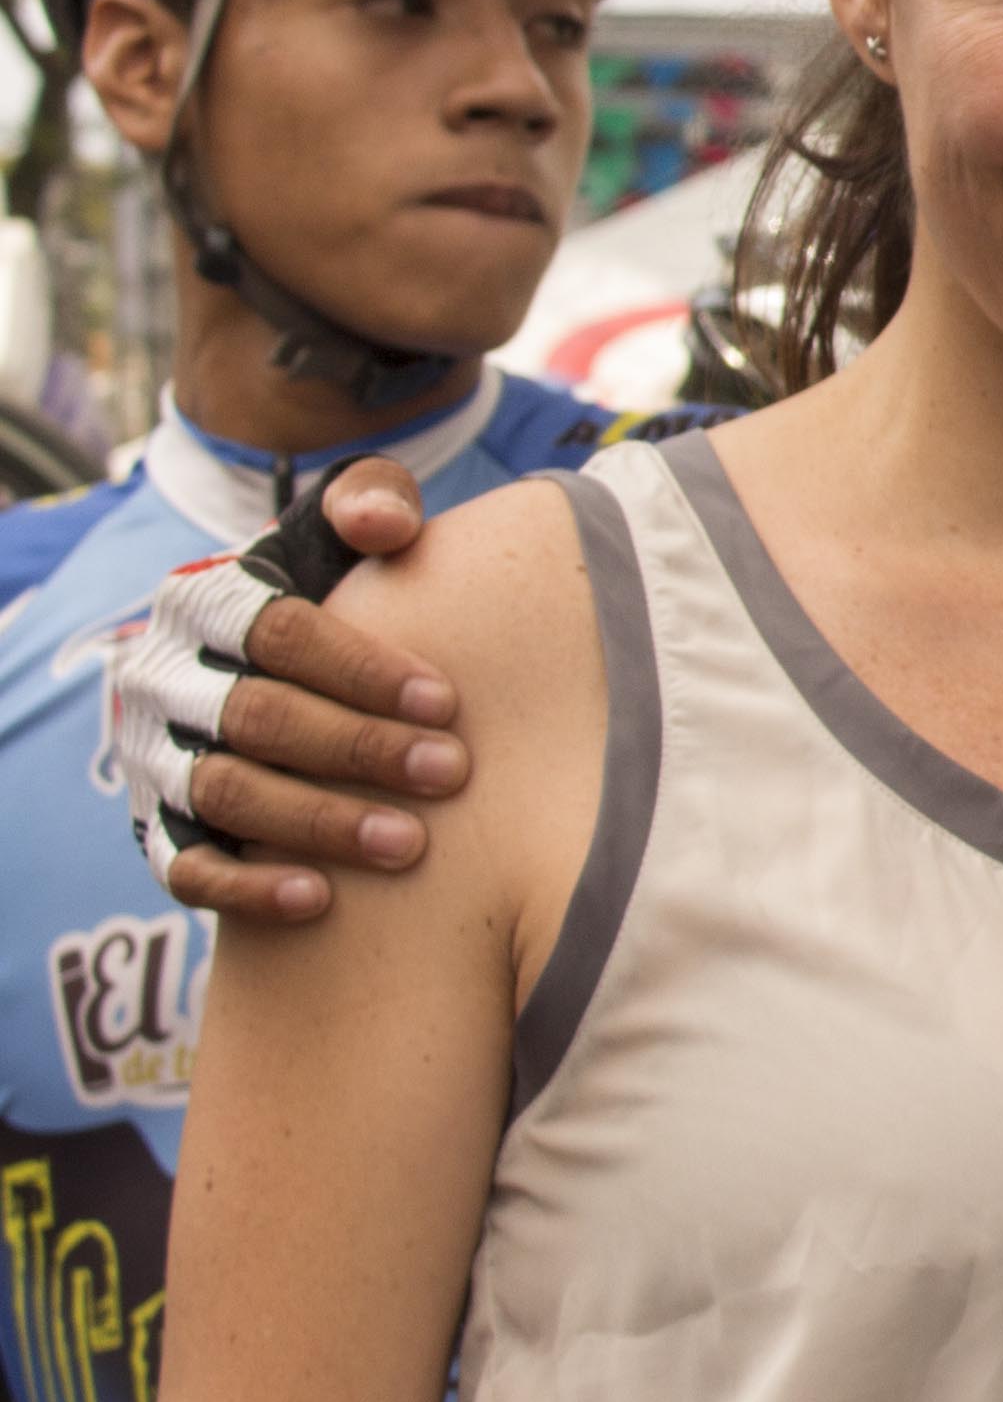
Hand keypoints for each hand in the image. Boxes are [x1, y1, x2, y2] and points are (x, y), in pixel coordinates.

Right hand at [115, 460, 456, 924]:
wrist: (283, 673)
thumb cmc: (338, 595)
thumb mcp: (344, 536)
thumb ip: (370, 502)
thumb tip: (383, 525)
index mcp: (204, 600)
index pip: (275, 631)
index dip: (361, 667)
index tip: (444, 701)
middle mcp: (164, 676)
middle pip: (255, 716)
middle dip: (357, 747)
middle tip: (450, 773)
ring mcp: (154, 755)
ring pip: (224, 792)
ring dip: (318, 821)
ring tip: (408, 844)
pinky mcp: (158, 825)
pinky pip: (185, 867)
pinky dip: (247, 887)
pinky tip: (320, 898)